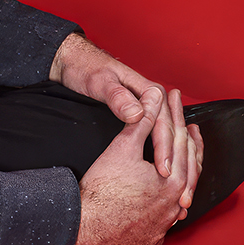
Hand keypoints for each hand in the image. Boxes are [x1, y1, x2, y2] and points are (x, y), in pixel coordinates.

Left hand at [51, 34, 198, 183]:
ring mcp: (144, 107)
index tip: (162, 168)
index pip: (163, 124)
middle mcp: (151, 99)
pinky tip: (156, 169)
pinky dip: (157, 152)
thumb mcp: (100, 82)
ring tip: (168, 181)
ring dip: (168, 158)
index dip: (163, 148)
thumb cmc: (86, 69)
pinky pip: (152, 135)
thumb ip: (118, 97)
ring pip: (163, 136)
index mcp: (148, 90)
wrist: (74, 62)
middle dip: (169, 158)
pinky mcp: (136, 114)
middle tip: (167, 181)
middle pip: (167, 133)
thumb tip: (137, 113)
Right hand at [70, 89, 202, 244]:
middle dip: (191, 144)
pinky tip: (167, 197)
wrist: (84, 232)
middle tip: (190, 126)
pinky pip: (166, 218)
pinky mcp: (151, 239)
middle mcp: (175, 206)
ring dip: (185, 174)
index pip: (181, 141)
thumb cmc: (101, 193)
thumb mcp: (122, 149)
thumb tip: (155, 98)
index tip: (174, 100)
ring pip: (181, 195)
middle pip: (190, 169)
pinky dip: (169, 202)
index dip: (177, 115)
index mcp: (174, 182)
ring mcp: (165, 226)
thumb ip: (142, 121)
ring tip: (183, 159)